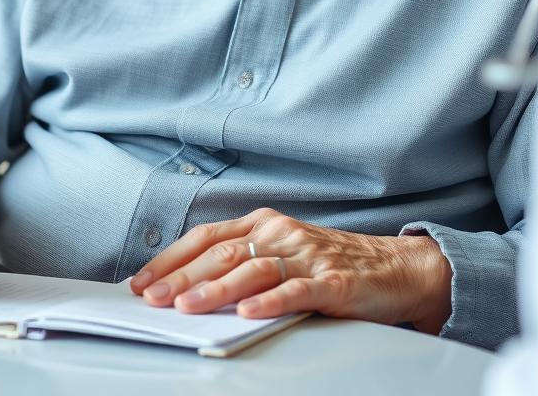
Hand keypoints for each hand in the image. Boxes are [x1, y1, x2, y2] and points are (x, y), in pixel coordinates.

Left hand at [130, 207, 452, 333]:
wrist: (396, 267)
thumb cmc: (330, 263)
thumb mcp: (282, 253)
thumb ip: (242, 262)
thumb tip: (184, 288)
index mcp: (264, 224)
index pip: (207, 237)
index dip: (171, 259)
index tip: (140, 283)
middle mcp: (281, 233)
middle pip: (223, 253)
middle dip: (182, 277)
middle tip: (153, 300)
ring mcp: (307, 255)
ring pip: (253, 269)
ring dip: (217, 289)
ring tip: (187, 307)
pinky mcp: (333, 280)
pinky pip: (297, 289)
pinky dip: (270, 300)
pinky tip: (248, 312)